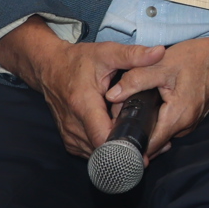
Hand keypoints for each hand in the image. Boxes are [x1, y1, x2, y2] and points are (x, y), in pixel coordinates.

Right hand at [0, 19, 160, 156]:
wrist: (49, 67)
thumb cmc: (79, 60)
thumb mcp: (107, 52)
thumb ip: (133, 55)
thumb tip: (159, 52)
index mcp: (83, 105)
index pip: (103, 138)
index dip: (125, 147)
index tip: (145, 147)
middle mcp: (73, 125)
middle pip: (103, 150)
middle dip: (127, 150)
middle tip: (151, 146)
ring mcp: (69, 134)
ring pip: (97, 154)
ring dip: (117, 153)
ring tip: (140, 145)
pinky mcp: (69, 139)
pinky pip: (90, 152)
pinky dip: (106, 151)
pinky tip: (121, 142)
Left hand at [105, 28, 208, 155]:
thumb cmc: (197, 58)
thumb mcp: (161, 64)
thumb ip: (134, 80)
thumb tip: (111, 96)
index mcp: (178, 116)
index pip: (147, 145)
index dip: (127, 144)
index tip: (110, 138)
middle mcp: (185, 126)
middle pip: (151, 142)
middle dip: (132, 135)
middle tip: (113, 121)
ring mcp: (189, 123)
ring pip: (159, 134)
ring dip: (143, 128)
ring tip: (125, 112)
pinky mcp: (190, 118)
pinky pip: (167, 126)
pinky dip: (154, 122)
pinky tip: (145, 108)